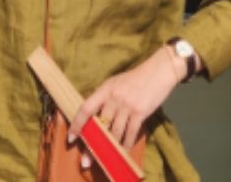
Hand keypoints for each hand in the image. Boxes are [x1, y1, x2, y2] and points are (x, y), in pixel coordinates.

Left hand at [68, 46, 182, 150]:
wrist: (159, 71)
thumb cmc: (136, 77)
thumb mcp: (116, 82)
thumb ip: (105, 97)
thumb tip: (94, 116)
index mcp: (105, 89)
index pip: (86, 108)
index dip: (77, 124)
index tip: (71, 137)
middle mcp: (114, 98)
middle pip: (100, 125)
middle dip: (93, 144)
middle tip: (87, 159)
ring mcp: (127, 106)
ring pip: (115, 132)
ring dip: (111, 146)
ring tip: (107, 156)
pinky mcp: (140, 112)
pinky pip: (130, 133)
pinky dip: (127, 144)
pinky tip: (124, 149)